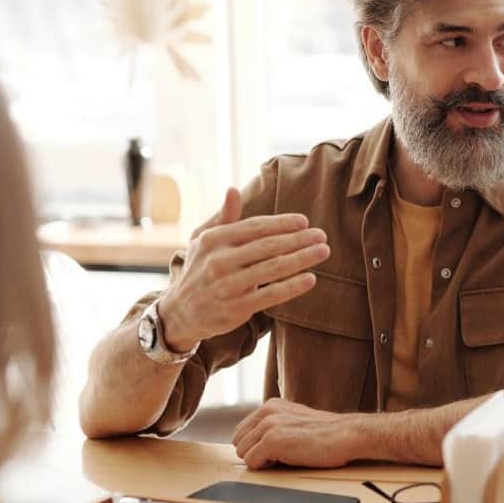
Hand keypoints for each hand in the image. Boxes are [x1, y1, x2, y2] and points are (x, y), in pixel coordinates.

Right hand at [162, 187, 329, 349]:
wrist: (180, 313)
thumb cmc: (199, 269)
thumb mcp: (203, 240)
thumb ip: (223, 217)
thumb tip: (233, 189)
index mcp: (213, 240)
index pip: (255, 227)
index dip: (282, 223)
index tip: (304, 221)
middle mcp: (219, 261)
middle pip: (268, 246)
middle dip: (299, 239)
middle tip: (322, 235)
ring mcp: (228, 286)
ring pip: (273, 268)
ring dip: (302, 258)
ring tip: (323, 251)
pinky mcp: (236, 308)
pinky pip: (271, 295)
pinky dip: (292, 286)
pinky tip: (310, 278)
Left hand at [231, 398, 364, 469]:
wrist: (347, 434)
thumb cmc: (327, 433)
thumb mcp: (296, 420)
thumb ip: (276, 424)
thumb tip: (258, 442)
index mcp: (271, 405)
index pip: (242, 430)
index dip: (255, 445)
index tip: (274, 449)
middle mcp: (266, 412)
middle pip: (239, 442)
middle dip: (254, 452)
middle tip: (279, 455)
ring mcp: (268, 425)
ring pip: (243, 453)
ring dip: (261, 460)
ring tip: (285, 456)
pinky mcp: (272, 441)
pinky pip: (251, 463)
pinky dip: (266, 467)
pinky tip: (286, 460)